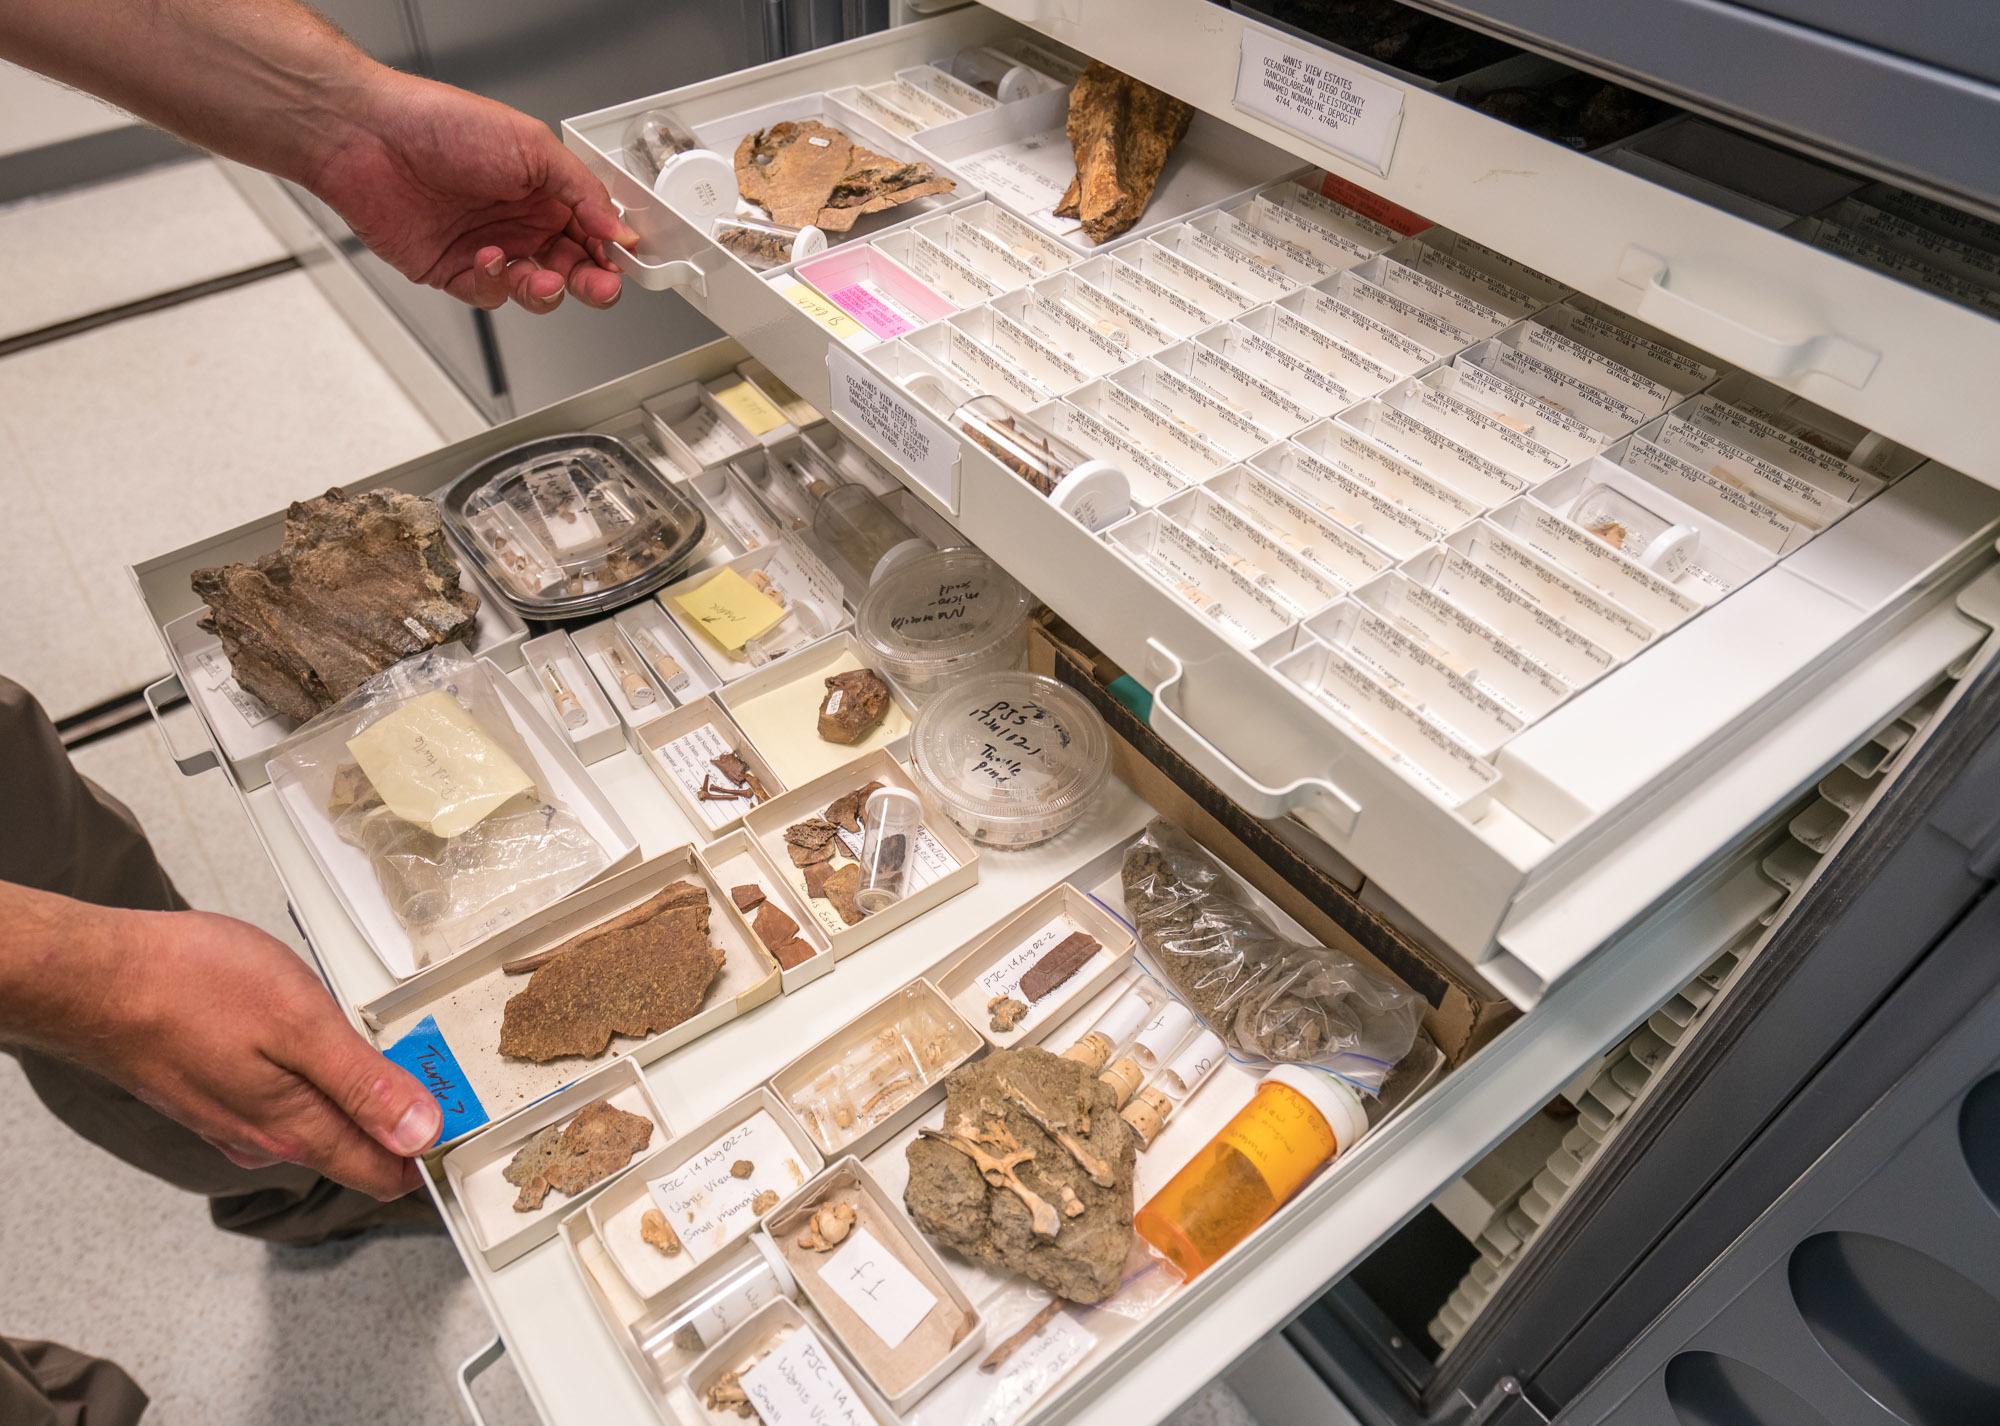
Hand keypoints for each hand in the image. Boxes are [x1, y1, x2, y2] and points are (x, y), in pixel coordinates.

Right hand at [84, 909, 440, 1199]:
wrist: (96, 978)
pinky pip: (287, 1101)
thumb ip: (365, 1083)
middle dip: (404, 1120)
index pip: (384, 1171)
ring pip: (321, 1122)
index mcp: (296, 1129)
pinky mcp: (215, 1094)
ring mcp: (236, 1120)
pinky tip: (322, 1044)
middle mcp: (266, 1138)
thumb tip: (421, 1132)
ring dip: (361, 1097)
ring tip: (397, 1056)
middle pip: (357, 1148)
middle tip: (442, 1076)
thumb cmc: (191, 987)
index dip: (432, 1150)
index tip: (466, 1120)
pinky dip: (318, 1080)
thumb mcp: (302, 1023)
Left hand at [309, 69, 639, 314]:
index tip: (625, 261)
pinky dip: (495, 284)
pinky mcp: (453, 271)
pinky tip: (487, 258)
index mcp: (543, 188)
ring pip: (535, 288)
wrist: (367, 138)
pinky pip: (489, 294)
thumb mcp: (532, 146)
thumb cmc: (440, 124)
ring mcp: (488, 247)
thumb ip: (582, 189)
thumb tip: (619, 226)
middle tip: (600, 286)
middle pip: (572, 267)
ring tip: (542, 277)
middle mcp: (518, 219)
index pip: (593, 231)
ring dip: (546, 289)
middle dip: (591, 282)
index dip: (612, 251)